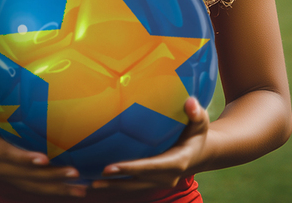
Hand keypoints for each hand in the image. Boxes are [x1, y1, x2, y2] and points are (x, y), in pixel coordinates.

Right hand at [0, 83, 85, 196]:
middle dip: (51, 175)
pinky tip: (77, 190)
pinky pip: (38, 188)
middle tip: (75, 171)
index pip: (9, 155)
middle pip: (27, 175)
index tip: (44, 159)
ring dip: (58, 187)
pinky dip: (57, 190)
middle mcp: (0, 168)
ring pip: (35, 186)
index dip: (25, 159)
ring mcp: (10, 176)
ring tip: (82, 186)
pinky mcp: (19, 180)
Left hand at [91, 97, 209, 190]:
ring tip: (89, 184)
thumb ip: (196, 112)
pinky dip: (116, 185)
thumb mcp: (200, 121)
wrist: (201, 153)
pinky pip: (132, 186)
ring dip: (112, 187)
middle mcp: (167, 177)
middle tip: (93, 178)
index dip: (131, 168)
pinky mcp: (152, 182)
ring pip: (133, 188)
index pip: (152, 166)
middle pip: (138, 182)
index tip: (111, 167)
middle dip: (116, 181)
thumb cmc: (197, 132)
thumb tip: (190, 102)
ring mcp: (159, 182)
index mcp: (177, 161)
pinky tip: (97, 181)